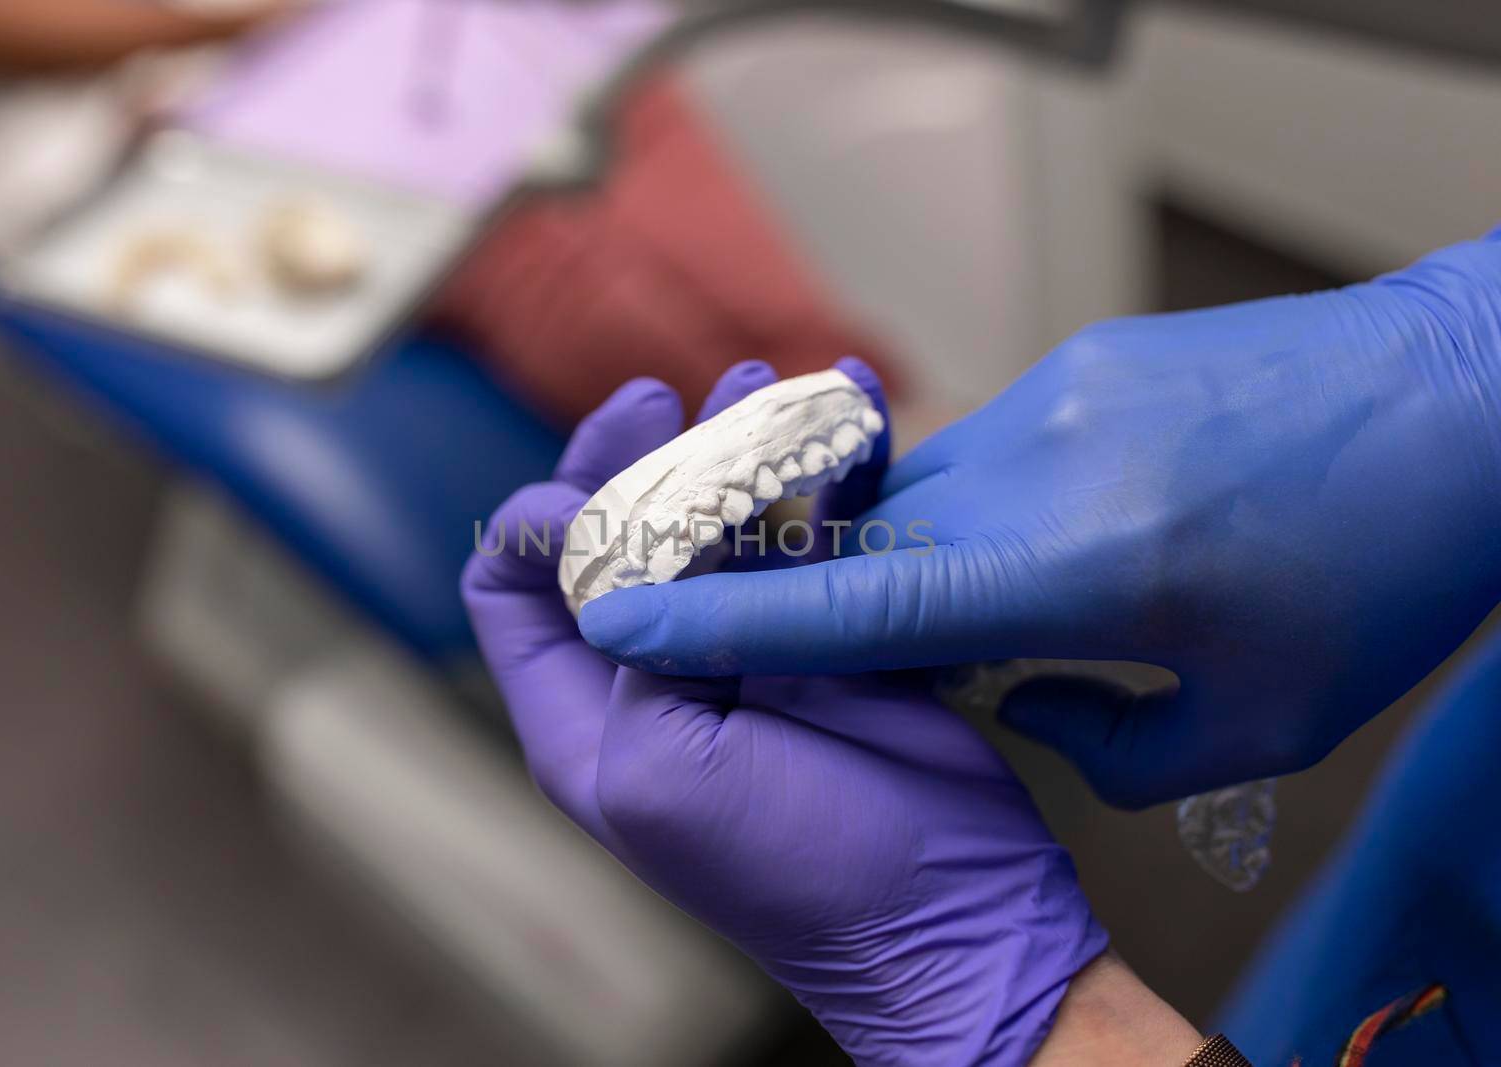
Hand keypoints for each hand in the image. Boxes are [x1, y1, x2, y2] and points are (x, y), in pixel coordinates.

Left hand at [462, 362, 1106, 1066]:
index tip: (594, 489)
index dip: (538, 522)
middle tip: (667, 401)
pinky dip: (819, 472)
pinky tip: (840, 418)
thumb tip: (599, 534)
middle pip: (614, 531)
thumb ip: (622, 650)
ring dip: (732, 444)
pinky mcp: (831, 619)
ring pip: (715, 515)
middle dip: (636, 457)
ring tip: (766, 388)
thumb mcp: (662, 772)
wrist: (951, 904)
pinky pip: (809, 527)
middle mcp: (658, 664)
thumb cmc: (795, 866)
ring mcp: (748, 636)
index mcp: (587, 712)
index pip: (514, 588)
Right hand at [579, 232, 1500, 807]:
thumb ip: (1110, 744)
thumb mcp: (1260, 721)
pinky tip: (1082, 532)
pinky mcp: (1082, 364)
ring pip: (920, 493)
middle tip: (853, 658)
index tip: (626, 618)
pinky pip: (984, 452)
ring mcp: (1057, 398)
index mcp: (1080, 566)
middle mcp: (1042, 467)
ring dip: (923, 556)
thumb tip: (1027, 704)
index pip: (855, 599)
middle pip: (865, 539)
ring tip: (1021, 600)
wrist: (1472, 394)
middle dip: (830, 599)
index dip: (725, 617)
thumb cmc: (1386, 565)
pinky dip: (987, 510)